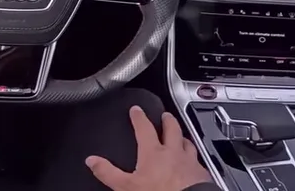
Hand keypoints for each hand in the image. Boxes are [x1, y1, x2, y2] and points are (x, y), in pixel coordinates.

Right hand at [87, 106, 211, 190]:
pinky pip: (198, 160)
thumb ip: (108, 172)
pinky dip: (194, 158)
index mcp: (153, 152)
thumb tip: (92, 161)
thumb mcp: (127, 186)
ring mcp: (190, 162)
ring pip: (187, 142)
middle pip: (172, 129)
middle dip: (167, 120)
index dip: (139, 117)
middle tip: (165, 115)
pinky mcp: (202, 174)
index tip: (136, 110)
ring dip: (182, 137)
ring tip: (180, 136)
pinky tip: (193, 162)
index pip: (144, 128)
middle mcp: (174, 152)